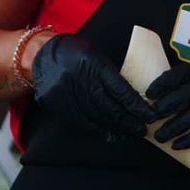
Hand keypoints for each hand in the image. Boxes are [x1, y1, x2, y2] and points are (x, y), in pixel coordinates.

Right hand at [30, 33, 157, 139]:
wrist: (40, 55)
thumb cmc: (76, 54)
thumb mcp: (96, 56)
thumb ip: (112, 76)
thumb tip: (134, 98)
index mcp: (93, 63)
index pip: (119, 89)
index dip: (135, 105)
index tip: (149, 115)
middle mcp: (79, 79)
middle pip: (109, 106)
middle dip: (128, 121)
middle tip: (143, 130)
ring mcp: (66, 94)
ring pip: (97, 117)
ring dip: (117, 128)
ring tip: (131, 135)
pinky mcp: (58, 105)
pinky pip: (83, 121)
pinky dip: (100, 129)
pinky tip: (113, 134)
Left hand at [145, 63, 189, 149]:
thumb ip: (178, 84)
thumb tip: (146, 96)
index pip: (182, 73)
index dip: (164, 83)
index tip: (149, 95)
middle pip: (188, 93)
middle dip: (167, 105)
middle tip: (151, 117)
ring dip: (173, 127)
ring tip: (159, 136)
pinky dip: (188, 140)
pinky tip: (176, 145)